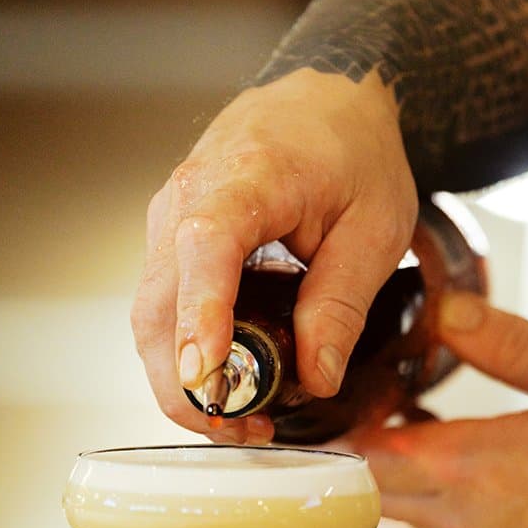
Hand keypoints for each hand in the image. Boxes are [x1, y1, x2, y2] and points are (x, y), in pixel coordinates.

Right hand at [131, 67, 417, 439]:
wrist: (324, 96)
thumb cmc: (352, 149)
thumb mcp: (376, 225)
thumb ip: (342, 302)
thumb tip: (316, 377)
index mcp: (243, 179)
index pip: (205, 250)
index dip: (200, 317)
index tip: (209, 375)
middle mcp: (185, 200)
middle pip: (158, 306)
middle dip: (191, 384)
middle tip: (248, 431)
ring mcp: (168, 224)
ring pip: (151, 319)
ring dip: (186, 382)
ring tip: (247, 423)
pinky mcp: (171, 246)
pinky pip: (164, 311)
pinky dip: (188, 357)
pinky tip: (233, 386)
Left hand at [346, 292, 527, 527]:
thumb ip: (510, 345)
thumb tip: (445, 311)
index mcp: (476, 466)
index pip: (368, 456)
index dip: (342, 428)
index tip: (334, 396)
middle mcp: (468, 520)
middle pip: (376, 489)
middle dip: (363, 448)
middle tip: (364, 401)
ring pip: (413, 511)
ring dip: (403, 471)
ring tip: (416, 420)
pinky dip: (442, 495)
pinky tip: (474, 460)